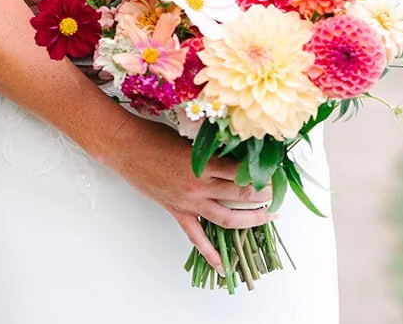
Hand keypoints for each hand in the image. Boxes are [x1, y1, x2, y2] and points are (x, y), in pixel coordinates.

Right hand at [95, 114, 273, 271]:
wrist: (125, 147)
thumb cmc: (153, 136)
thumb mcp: (188, 138)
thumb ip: (211, 150)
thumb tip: (234, 153)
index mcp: (202, 163)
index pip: (242, 173)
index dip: (262, 173)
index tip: (274, 170)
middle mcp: (199, 186)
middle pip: (241, 196)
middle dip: (264, 195)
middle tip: (277, 192)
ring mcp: (189, 203)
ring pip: (227, 219)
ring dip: (251, 221)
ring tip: (267, 217)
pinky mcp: (177, 212)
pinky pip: (197, 237)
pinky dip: (211, 254)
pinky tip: (224, 267)